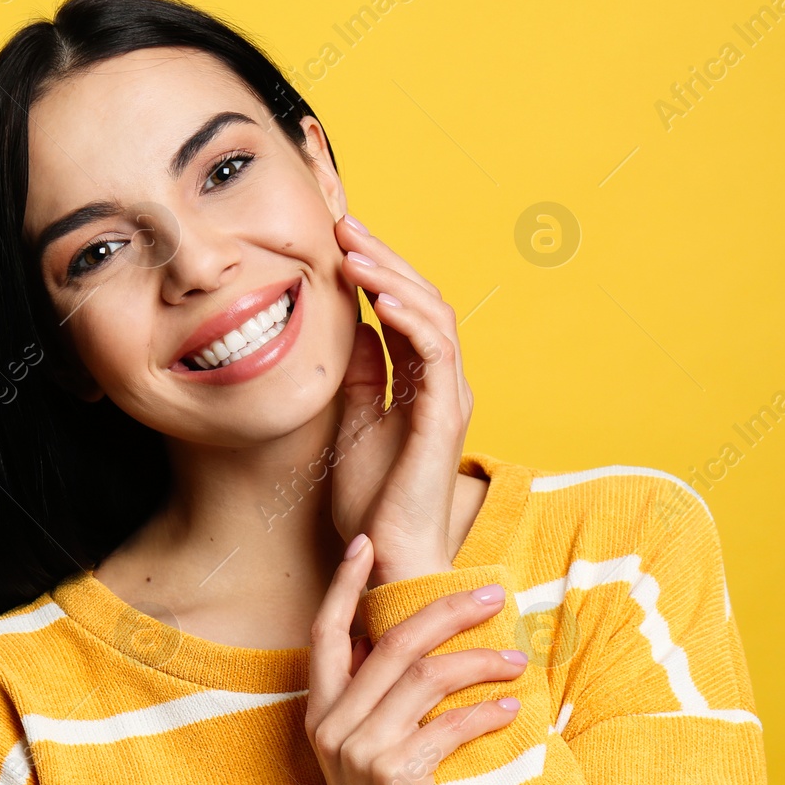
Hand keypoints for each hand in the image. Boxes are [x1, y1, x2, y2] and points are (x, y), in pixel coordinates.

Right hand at [305, 533, 526, 784]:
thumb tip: (417, 639)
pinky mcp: (395, 774)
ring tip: (518, 660)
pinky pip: (449, 725)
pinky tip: (511, 707)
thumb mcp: (370, 747)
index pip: (325, 631)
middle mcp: (332, 723)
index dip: (344, 584)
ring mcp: (360, 748)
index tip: (365, 542)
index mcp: (320, 710)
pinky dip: (485, 712)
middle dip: (448, 610)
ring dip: (480, 661)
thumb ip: (378, 698)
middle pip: (394, 641)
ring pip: (427, 676)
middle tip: (495, 596)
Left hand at [330, 214, 474, 586]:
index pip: (406, 310)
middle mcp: (442, 385)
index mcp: (421, 385)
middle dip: (383, 258)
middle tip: (343, 225)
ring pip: (434, 316)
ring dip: (394, 278)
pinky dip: (410, 319)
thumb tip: (357, 328)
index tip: (337, 239)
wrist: (388, 558)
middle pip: (423, 301)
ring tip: (355, 250)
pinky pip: (436, 353)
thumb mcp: (353, 423)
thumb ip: (362, 376)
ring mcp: (448, 398)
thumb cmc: (372, 503)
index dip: (376, 270)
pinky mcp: (444, 417)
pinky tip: (380, 297)